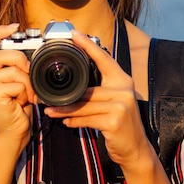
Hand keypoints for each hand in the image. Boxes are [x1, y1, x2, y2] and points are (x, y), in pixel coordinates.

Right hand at [0, 24, 36, 146]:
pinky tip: (20, 103)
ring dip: (27, 83)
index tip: (15, 27)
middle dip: (23, 62)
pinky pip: (16, 83)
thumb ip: (10, 63)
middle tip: (30, 75)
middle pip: (3, 53)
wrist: (12, 132)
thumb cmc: (14, 105)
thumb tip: (25, 44)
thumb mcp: (11, 79)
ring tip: (26, 95)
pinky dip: (25, 92)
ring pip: (13, 70)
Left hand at [44, 30, 156, 168]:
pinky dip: (75, 122)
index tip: (75, 34)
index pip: (104, 58)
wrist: (136, 149)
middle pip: (87, 90)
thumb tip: (76, 83)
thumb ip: (101, 89)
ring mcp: (120, 105)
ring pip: (84, 105)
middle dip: (66, 96)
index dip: (89, 45)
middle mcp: (124, 90)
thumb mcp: (115, 101)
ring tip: (52, 111)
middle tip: (47, 96)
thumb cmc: (122, 123)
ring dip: (65, 110)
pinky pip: (87, 119)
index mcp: (122, 80)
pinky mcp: (114, 121)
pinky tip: (66, 122)